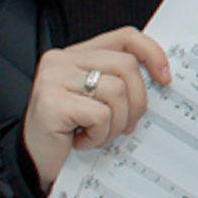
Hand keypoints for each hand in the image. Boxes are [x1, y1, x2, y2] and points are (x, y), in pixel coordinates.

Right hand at [24, 28, 171, 189]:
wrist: (32, 160)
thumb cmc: (69, 131)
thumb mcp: (99, 100)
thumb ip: (119, 81)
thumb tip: (161, 77)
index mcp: (77, 54)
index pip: (125, 37)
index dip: (152, 53)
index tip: (164, 79)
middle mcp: (62, 60)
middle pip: (127, 66)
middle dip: (137, 101)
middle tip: (126, 125)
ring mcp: (53, 78)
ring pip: (117, 91)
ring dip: (117, 122)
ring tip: (98, 134)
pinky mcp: (51, 102)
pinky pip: (100, 114)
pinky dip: (99, 134)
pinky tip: (82, 140)